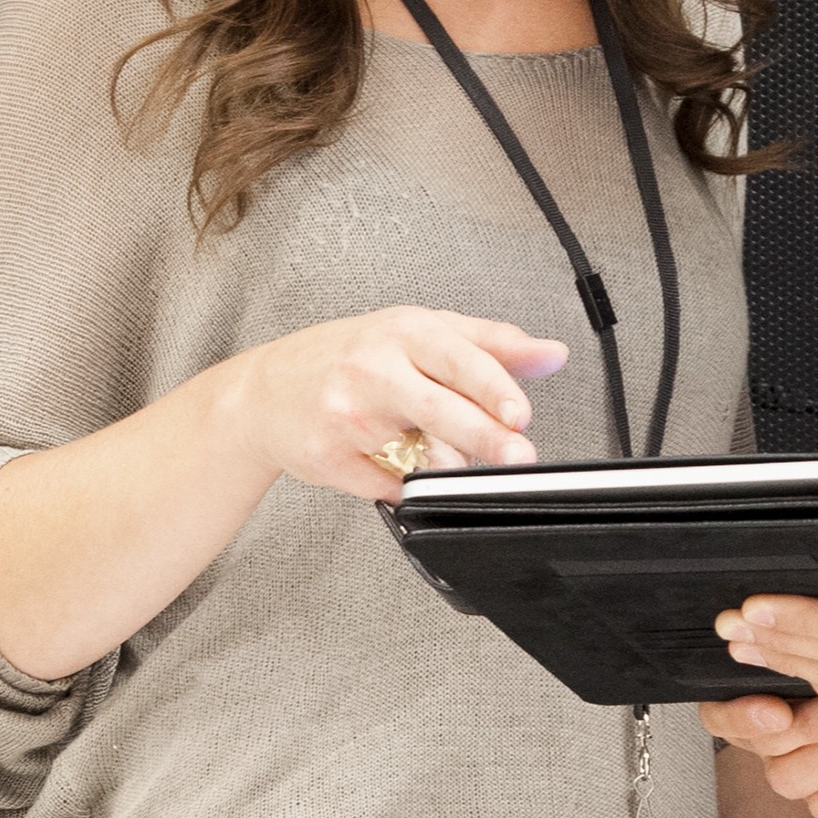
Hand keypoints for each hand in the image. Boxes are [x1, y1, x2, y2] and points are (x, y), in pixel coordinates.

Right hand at [197, 307, 567, 501]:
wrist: (264, 393)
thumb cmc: (347, 357)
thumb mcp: (416, 333)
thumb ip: (490, 344)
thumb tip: (553, 355)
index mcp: (401, 331)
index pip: (458, 358)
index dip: (494, 388)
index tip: (521, 414)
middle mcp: (372, 369)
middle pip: (440, 408)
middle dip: (484, 437)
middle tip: (517, 457)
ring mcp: (347, 417)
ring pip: (418, 455)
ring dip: (442, 463)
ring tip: (430, 446)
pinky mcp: (330, 459)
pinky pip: (390, 485)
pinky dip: (402, 481)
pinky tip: (385, 458)